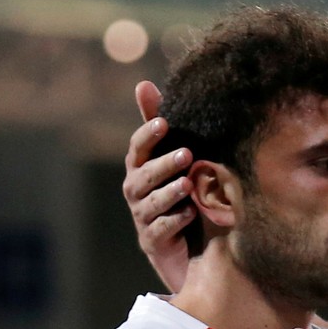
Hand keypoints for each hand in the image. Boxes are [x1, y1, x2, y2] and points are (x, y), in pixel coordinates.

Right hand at [122, 81, 193, 292]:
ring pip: (151, 204)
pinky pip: (159, 231)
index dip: (147, 136)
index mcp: (139, 169)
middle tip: (186, 154)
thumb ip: (158, 125)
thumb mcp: (173, 157)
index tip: (164, 123)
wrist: (187, 245)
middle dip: (163, 165)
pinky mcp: (153, 243)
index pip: (137, 149)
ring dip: (169, 194)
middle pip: (143, 176)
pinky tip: (191, 214)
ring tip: (188, 185)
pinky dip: (174, 222)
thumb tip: (144, 84)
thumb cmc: (178, 192)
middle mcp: (136, 192)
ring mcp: (142, 219)